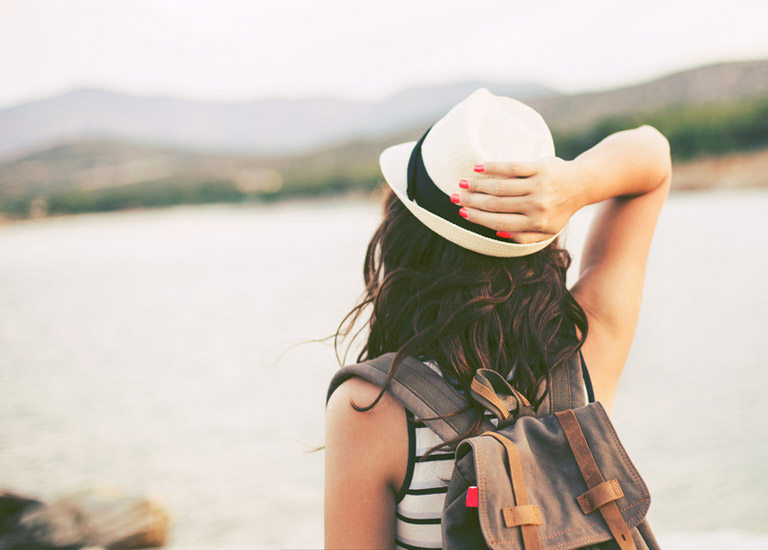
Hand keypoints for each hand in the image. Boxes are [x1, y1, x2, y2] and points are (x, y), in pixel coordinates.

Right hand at [453, 157, 583, 243]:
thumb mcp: (545, 230)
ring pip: (501, 186)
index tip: (462, 212)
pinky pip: (512, 167)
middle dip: (472, 200)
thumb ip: (523, 236)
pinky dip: (493, 167)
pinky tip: (478, 167)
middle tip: (454, 197)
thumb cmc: (558, 208)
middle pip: (497, 204)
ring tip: (463, 183)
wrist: (582, 184)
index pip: (500, 222)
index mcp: (537, 224)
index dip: (478, 218)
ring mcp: (539, 186)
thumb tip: (497, 233)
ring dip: (478, 184)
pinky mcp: (541, 167)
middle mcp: (538, 206)